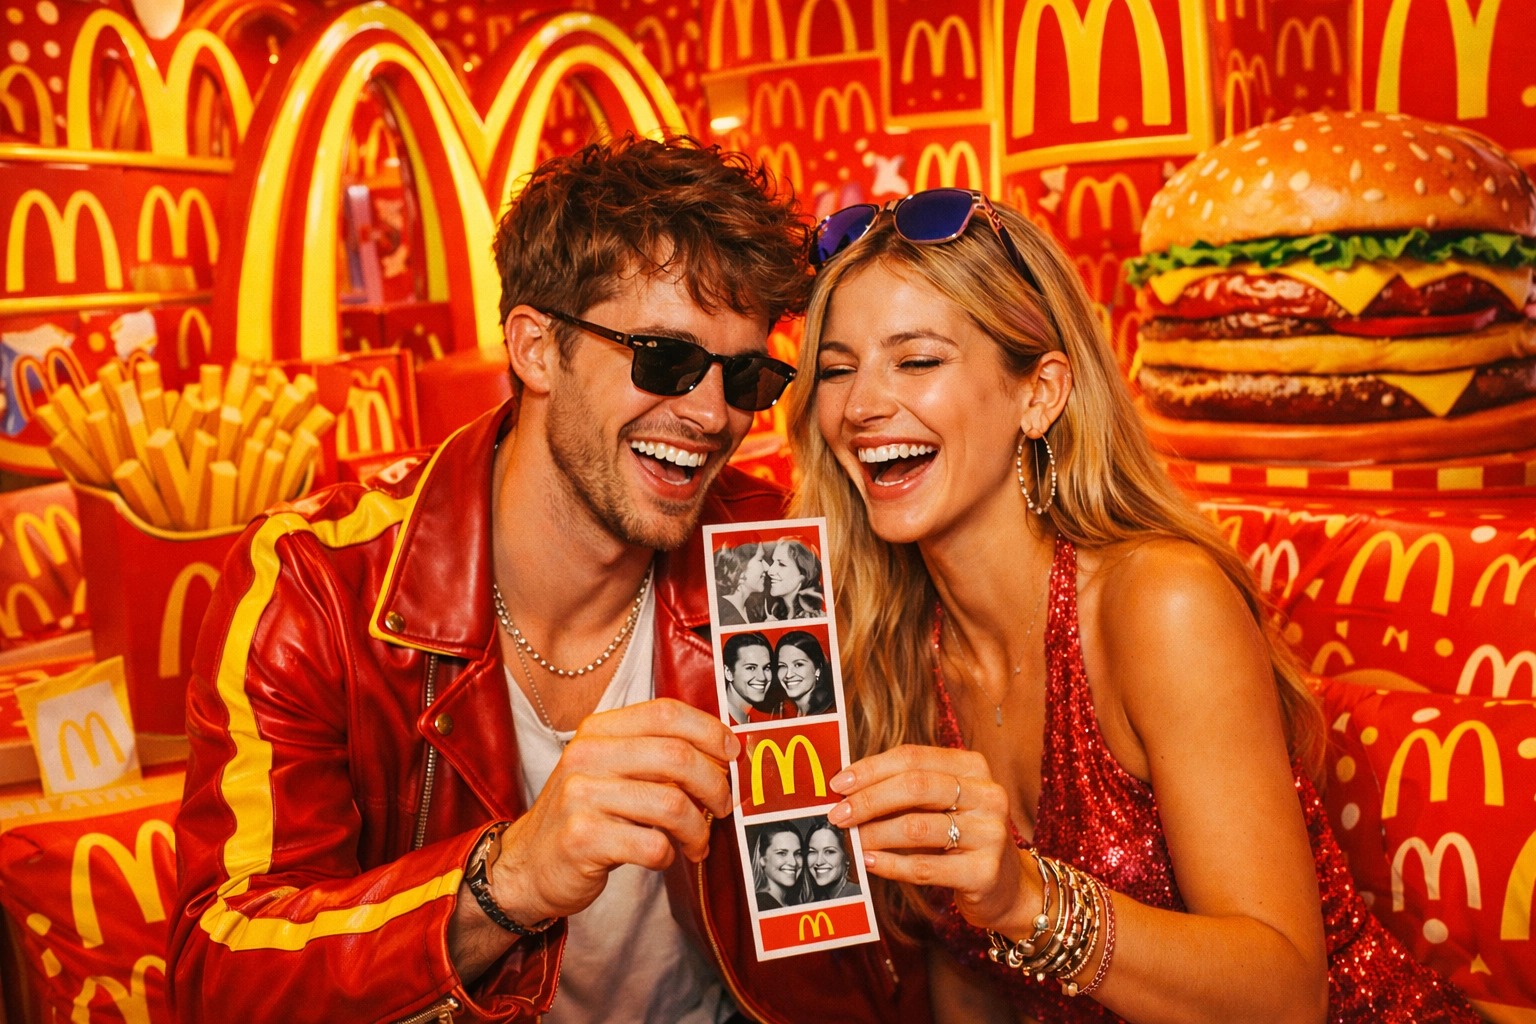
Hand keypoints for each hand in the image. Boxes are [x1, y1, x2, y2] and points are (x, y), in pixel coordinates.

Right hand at [488, 698, 739, 923]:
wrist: (526, 865)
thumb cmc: (583, 816)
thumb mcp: (609, 771)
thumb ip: (654, 755)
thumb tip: (723, 754)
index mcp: (598, 731)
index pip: (666, 712)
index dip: (710, 731)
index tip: (732, 754)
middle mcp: (587, 756)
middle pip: (677, 757)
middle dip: (715, 785)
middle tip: (723, 807)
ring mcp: (581, 796)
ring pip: (671, 804)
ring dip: (697, 829)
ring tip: (697, 842)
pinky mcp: (583, 839)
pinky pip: (652, 845)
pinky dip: (669, 854)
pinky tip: (665, 856)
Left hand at [828, 745, 1036, 936]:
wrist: (1007, 887)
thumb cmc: (962, 838)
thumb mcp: (942, 804)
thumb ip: (904, 791)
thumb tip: (847, 790)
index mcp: (973, 767)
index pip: (913, 757)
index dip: (871, 768)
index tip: (838, 783)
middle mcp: (987, 794)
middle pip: (915, 786)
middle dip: (869, 800)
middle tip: (838, 814)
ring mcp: (991, 833)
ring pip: (917, 827)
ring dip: (874, 834)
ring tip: (850, 840)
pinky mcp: (985, 872)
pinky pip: (925, 867)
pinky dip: (891, 865)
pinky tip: (869, 862)